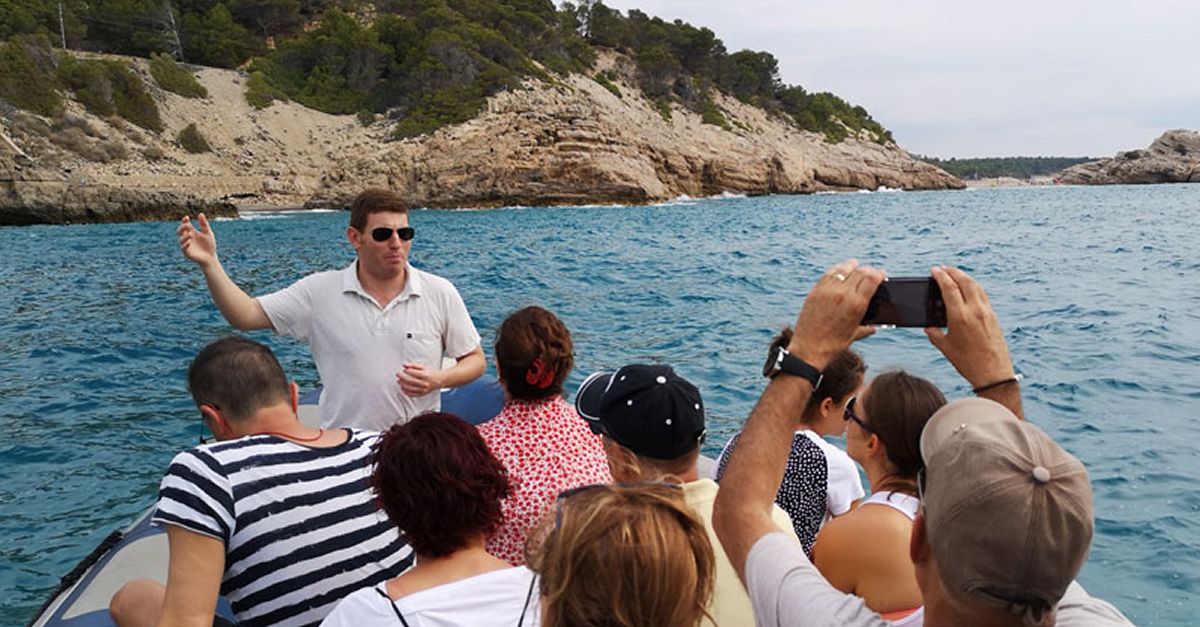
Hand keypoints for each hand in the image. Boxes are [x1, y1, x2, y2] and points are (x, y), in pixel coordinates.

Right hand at [178, 213, 217, 268]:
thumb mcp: (208, 233)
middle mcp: (187, 238)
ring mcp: (186, 245)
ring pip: (181, 239)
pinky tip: (189, 241)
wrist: (211, 257)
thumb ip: (204, 224)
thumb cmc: (209, 245)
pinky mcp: (187, 252)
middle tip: (188, 225)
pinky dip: (185, 244)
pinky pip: (183, 248)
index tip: (187, 217)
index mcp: (192, 232)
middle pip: (180, 231)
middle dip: (182, 227)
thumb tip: (200, 213)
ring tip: (191, 234)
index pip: (186, 225)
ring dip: (185, 236)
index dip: (184, 221)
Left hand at [396, 363, 443, 396]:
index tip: (403, 370)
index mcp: (426, 375)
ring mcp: (423, 390)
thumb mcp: (423, 367)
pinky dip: (405, 391)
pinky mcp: (422, 394)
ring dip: (402, 385)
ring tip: (399, 381)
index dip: (407, 371)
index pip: (414, 373)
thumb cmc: (430, 373)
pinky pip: (412, 394)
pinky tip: (402, 388)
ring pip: (410, 388)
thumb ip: (413, 365)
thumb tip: (404, 365)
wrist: (439, 380)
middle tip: (398, 374)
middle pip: (410, 381)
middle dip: (402, 377)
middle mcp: (425, 383)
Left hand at [787, 260, 883, 368]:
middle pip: (860, 271)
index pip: (872, 278)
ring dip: (852, 266)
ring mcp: (827, 291)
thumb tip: (874, 328)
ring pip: (843, 269)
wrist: (808, 350)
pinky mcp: (815, 291)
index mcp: (856, 305)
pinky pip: (828, 274)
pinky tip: (840, 271)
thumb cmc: (832, 346)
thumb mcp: (853, 336)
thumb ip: (865, 329)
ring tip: (855, 266)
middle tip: (870, 273)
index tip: (882, 274)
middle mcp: (843, 294)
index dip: (879, 273)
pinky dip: (837, 270)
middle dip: (868, 270)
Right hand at [925, 266, 1014, 387]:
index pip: (949, 287)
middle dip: (953, 271)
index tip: (934, 270)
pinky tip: (969, 289)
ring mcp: (986, 312)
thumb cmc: (968, 362)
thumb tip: (929, 326)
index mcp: (960, 316)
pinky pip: (983, 295)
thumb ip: (934, 334)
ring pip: (976, 286)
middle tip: (944, 268)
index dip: (940, 276)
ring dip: (965, 277)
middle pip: (964, 281)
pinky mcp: (994, 316)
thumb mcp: (945, 347)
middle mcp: (975, 310)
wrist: (993, 373)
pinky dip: (974, 287)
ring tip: (955, 275)